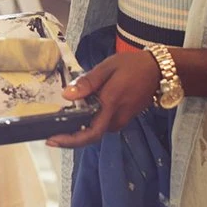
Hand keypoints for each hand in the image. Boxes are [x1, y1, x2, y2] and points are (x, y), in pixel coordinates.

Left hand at [46, 51, 161, 147]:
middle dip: (69, 135)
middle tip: (49, 129)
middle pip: (91, 134)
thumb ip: (87, 83)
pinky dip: (88, 121)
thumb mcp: (106, 68)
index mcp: (111, 105)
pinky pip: (102, 123)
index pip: (90, 133)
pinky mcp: (123, 117)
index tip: (52, 140)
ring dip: (78, 128)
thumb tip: (66, 95)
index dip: (71, 140)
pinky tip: (77, 111)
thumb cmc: (131, 66)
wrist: (158, 70)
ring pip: (96, 129)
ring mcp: (121, 120)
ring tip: (58, 120)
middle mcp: (116, 119)